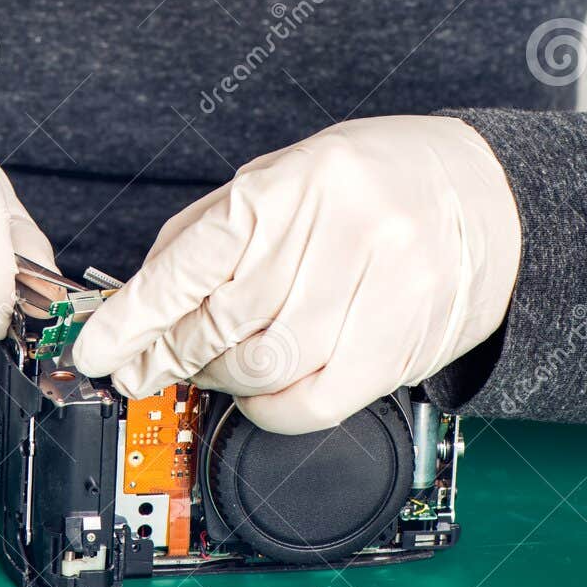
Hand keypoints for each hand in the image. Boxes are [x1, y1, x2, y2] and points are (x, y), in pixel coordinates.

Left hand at [73, 115, 521, 432]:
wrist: (487, 195)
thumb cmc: (373, 183)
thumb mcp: (286, 176)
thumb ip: (214, 233)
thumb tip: (141, 298)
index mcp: (292, 181)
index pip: (193, 260)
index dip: (134, 314)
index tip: (99, 349)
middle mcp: (335, 227)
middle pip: (223, 320)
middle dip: (170, 353)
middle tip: (147, 366)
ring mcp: (376, 284)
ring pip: (266, 365)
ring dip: (222, 381)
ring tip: (209, 372)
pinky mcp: (403, 337)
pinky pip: (316, 399)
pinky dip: (274, 410)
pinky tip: (262, 395)